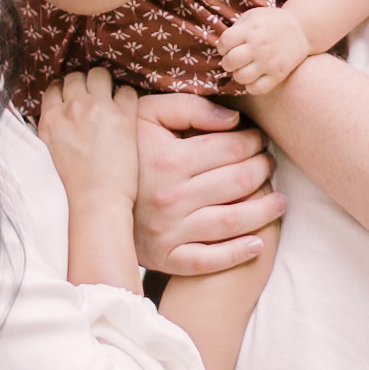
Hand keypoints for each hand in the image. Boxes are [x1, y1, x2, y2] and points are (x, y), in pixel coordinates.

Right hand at [38, 68, 140, 212]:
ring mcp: (98, 108)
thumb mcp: (50, 150)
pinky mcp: (123, 116)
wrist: (96, 201)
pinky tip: (127, 110)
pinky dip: (127, 97)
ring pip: (100, 74)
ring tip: (111, 96)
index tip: (74, 97)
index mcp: (51, 118)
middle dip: (85, 84)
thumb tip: (58, 113)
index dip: (66, 90)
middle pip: (76, 76)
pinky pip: (127, 90)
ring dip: (105, 82)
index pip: (54, 87)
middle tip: (94, 96)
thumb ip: (53, 126)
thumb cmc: (73, 184)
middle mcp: (72, 107)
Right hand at [134, 92, 285, 276]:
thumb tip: (233, 119)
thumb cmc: (125, 150)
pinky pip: (209, 261)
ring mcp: (170, 231)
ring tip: (279, 200)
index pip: (230, 148)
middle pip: (238, 182)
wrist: (89, 198)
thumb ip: (189, 107)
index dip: (254, 141)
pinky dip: (238, 254)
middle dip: (263, 169)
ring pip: (233, 222)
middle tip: (270, 163)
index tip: (260, 139)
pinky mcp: (167, 258)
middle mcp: (171, 197)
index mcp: (169, 160)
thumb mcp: (145, 115)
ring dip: (265, 210)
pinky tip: (258, 243)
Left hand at [217, 6, 311, 95]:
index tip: (228, 47)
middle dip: (227, 62)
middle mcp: (258, 47)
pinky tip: (253, 78)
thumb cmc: (272, 22)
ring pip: (241, 77)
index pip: (224, 44)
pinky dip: (251, 86)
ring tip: (244, 69)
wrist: (302, 29)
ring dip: (238, 74)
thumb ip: (237, 28)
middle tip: (234, 60)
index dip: (222, 47)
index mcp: (250, 30)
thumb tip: (222, 45)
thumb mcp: (253, 16)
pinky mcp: (278, 75)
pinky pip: (257, 89)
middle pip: (230, 62)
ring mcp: (268, 62)